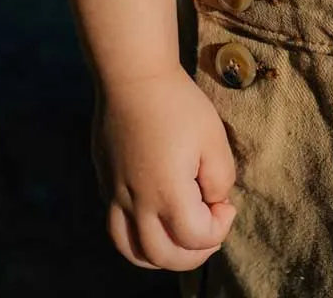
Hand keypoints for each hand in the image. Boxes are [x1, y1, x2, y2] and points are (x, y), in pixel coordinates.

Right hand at [93, 66, 237, 271]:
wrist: (132, 74)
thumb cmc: (177, 102)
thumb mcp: (214, 138)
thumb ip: (220, 179)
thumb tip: (212, 202)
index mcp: (167, 193)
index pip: (197, 238)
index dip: (221, 227)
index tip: (227, 203)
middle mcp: (137, 201)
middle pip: (164, 257)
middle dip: (195, 253)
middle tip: (210, 228)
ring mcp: (115, 193)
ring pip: (133, 250)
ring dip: (161, 255)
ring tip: (180, 238)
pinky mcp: (105, 181)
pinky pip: (117, 226)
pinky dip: (138, 236)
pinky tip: (155, 216)